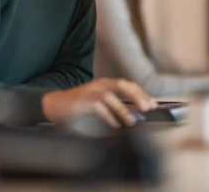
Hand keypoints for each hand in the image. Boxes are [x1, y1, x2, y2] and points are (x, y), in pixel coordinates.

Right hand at [41, 78, 156, 127]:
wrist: (55, 105)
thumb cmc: (79, 106)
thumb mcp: (99, 102)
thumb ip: (114, 105)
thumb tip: (134, 115)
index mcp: (105, 84)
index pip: (128, 84)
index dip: (141, 93)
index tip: (153, 104)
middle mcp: (99, 84)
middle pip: (122, 85)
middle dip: (137, 96)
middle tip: (148, 108)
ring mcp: (90, 91)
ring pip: (110, 96)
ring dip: (123, 109)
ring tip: (132, 121)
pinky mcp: (82, 101)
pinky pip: (98, 107)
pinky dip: (109, 117)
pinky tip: (115, 125)